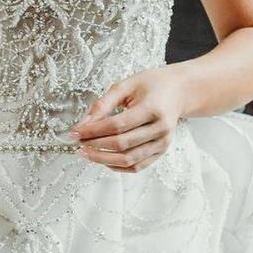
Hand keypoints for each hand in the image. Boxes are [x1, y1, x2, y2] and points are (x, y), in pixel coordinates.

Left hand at [70, 68, 185, 172]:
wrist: (178, 91)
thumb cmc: (151, 85)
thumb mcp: (125, 86)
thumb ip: (103, 104)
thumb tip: (84, 124)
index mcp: (153, 109)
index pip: (117, 125)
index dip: (93, 131)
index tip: (75, 132)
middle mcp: (161, 129)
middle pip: (122, 144)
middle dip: (95, 145)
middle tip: (78, 142)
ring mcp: (163, 143)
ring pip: (128, 160)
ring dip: (102, 159)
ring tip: (85, 152)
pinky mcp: (160, 152)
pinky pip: (136, 166)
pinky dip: (117, 166)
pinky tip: (102, 159)